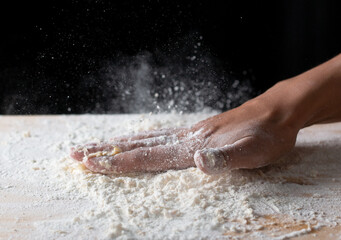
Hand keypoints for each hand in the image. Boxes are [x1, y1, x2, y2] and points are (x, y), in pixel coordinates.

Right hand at [70, 99, 298, 174]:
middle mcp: (185, 139)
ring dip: (116, 144)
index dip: (119, 162)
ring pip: (145, 139)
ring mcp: (188, 134)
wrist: (275, 114)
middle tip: (77, 153)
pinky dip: (139, 139)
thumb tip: (196, 161)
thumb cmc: (265, 136)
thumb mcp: (253, 152)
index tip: (91, 162)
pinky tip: (134, 139)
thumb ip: (225, 158)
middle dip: (106, 152)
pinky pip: (160, 136)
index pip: (148, 156)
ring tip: (95, 146)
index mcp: (193, 146)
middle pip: (138, 145)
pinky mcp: (195, 132)